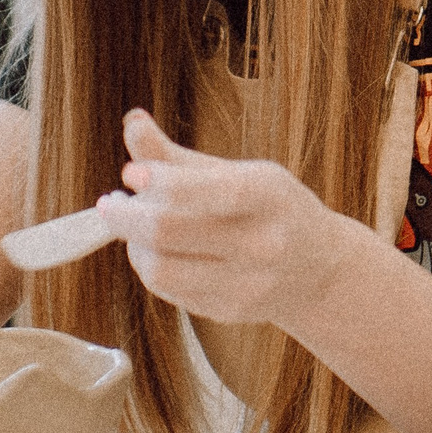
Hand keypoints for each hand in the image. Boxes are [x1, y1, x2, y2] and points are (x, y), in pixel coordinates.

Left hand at [95, 110, 364, 327]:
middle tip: (111, 203)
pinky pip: (169, 291)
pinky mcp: (230, 311)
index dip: (156, 181)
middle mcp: (262, 241)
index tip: (130, 174)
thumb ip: (176, 156)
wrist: (321, 269)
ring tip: (136, 231)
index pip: (201, 190)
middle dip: (124, 216)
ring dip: (135, 247)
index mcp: (267, 194)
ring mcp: (248, 282)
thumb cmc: (271, 210)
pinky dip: (153, 268)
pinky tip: (161, 253)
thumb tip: (131, 121)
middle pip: (167, 231)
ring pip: (160, 269)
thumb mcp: (237, 173)